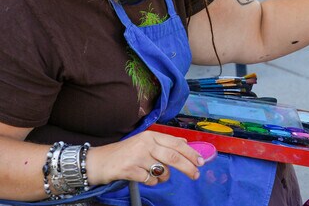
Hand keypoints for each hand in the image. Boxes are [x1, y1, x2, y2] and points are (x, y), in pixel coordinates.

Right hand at [85, 131, 204, 185]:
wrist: (99, 161)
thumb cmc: (124, 153)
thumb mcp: (144, 143)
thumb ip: (164, 143)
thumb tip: (185, 144)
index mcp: (151, 135)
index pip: (176, 143)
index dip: (190, 153)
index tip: (200, 161)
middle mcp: (145, 143)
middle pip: (174, 156)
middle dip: (188, 167)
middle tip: (196, 174)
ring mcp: (137, 156)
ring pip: (162, 170)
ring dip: (164, 177)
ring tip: (158, 176)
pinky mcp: (130, 169)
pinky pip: (150, 180)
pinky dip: (152, 182)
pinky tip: (144, 178)